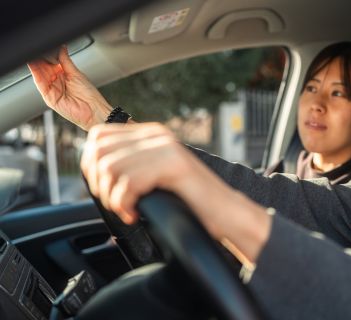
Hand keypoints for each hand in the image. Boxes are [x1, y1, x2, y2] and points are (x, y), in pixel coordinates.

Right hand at [28, 46, 113, 130]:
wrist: (95, 111)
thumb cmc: (89, 96)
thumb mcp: (76, 74)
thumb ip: (65, 61)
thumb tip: (61, 47)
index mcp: (63, 76)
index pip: (50, 63)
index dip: (46, 54)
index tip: (44, 45)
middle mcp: (56, 83)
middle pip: (43, 68)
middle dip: (39, 57)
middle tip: (38, 48)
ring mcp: (52, 90)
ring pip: (40, 75)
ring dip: (35, 64)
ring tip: (34, 53)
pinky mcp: (49, 98)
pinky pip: (40, 84)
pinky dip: (36, 74)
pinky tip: (34, 65)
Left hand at [81, 123, 271, 261]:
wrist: (227, 213)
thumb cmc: (191, 202)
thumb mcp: (155, 177)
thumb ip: (131, 165)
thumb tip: (93, 169)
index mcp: (152, 134)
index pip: (99, 136)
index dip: (90, 165)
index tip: (105, 190)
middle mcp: (158, 135)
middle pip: (99, 151)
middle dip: (99, 184)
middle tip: (116, 203)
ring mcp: (167, 148)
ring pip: (110, 167)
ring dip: (112, 197)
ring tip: (127, 210)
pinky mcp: (174, 165)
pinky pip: (129, 182)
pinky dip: (124, 204)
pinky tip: (135, 213)